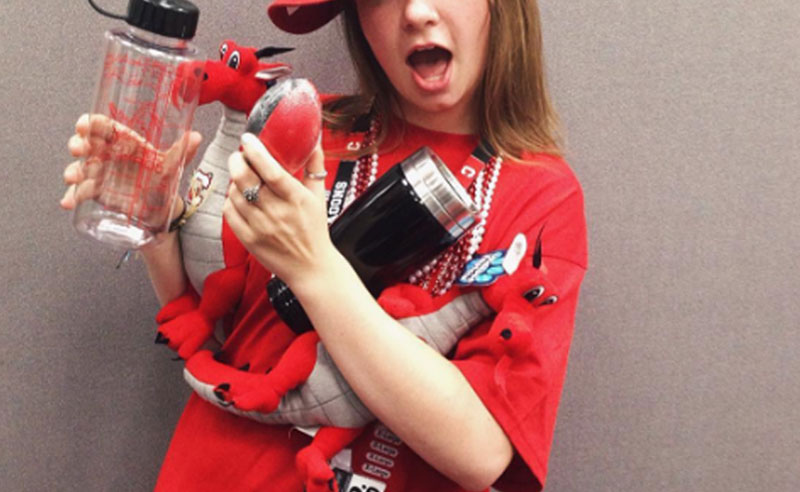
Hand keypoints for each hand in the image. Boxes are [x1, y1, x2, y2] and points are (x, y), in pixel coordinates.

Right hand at [60, 114, 201, 222]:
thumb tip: (196, 136)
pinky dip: (72, 196)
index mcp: (125, 141)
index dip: (92, 123)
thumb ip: (182, 152)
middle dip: (78, 144)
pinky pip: (81, 192)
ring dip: (72, 170)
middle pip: (87, 144)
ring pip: (80, 167)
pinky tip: (68, 202)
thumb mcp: (173, 166)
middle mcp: (109, 154)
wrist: (162, 207)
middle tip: (79, 149)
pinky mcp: (98, 192)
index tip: (85, 125)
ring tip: (73, 177)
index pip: (104, 127)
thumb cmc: (163, 178)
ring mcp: (101, 173)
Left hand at [223, 132, 333, 284]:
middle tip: (240, 156)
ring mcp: (260, 227)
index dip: (256, 152)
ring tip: (243, 178)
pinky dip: (230, 200)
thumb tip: (313, 140)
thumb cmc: (315, 231)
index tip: (248, 139)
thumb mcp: (319, 196)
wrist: (311, 268)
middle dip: (237, 161)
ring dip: (234, 180)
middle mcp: (276, 213)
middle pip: (245, 179)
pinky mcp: (248, 239)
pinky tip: (239, 197)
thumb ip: (314, 166)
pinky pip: (229, 212)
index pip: (271, 170)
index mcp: (296, 199)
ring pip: (234, 193)